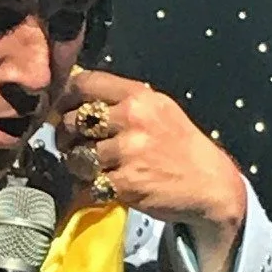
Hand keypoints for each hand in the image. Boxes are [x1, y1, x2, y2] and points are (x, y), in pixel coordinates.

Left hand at [54, 65, 246, 271]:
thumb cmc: (180, 146)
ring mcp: (129, 152)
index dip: (65, 97)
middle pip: (74, 121)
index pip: (85, 83)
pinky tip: (105, 185)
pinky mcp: (127, 184)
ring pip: (77, 156)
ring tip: (93, 168)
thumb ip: (121, 101)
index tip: (61, 110)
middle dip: (67, 136)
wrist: (210, 184)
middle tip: (73, 145)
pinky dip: (92, 188)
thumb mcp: (158, 110)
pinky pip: (89, 184)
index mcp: (140, 96)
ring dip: (78, 165)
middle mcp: (133, 119)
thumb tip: (74, 99)